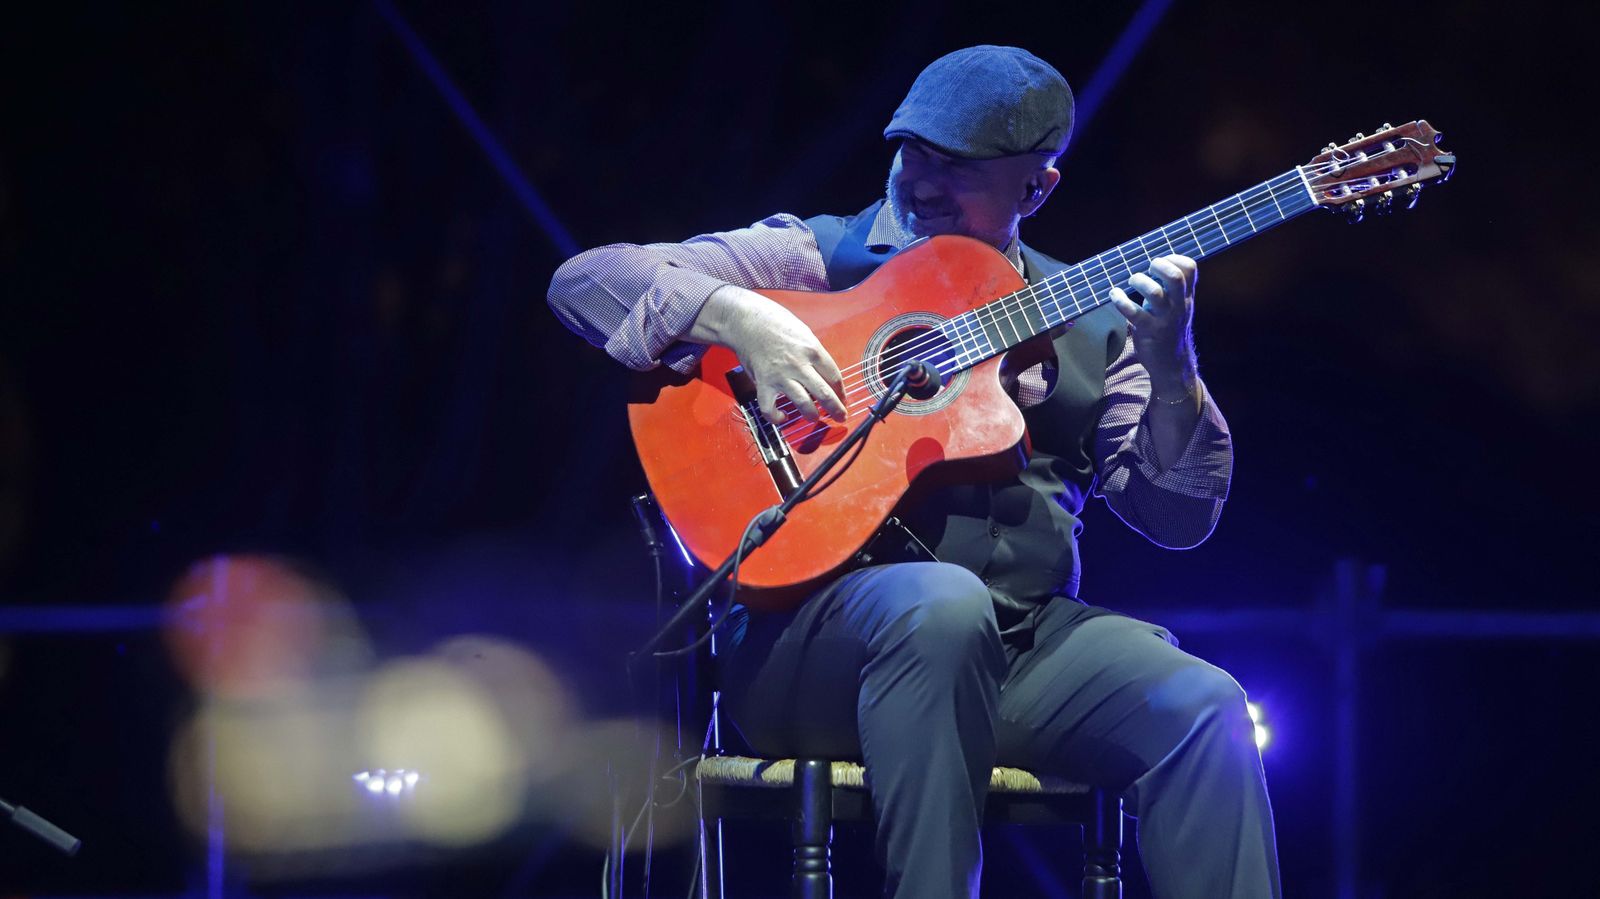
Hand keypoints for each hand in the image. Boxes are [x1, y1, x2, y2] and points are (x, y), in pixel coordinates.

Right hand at [694, 285, 846, 423]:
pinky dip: (776, 417)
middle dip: (836, 410)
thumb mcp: (803, 333)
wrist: (745, 320)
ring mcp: (781, 376)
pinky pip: (770, 408)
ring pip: (803, 404)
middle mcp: (800, 365)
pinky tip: (782, 417)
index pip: (834, 376)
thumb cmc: (774, 322)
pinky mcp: (763, 383)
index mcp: (813, 350)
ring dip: (812, 415)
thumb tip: (823, 372)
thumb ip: (813, 353)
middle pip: (825, 393)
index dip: (841, 392)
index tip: (842, 398)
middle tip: (840, 417)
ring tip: (814, 417)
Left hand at [1108, 255, 1199, 394]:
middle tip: (1147, 269)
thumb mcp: (1175, 307)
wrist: (1173, 365)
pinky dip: (1121, 301)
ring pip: (1155, 293)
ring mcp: (1165, 319)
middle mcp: (1178, 306)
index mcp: (1186, 297)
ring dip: (1139, 281)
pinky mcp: (1150, 332)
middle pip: (1176, 277)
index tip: (1161, 260)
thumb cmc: (1169, 330)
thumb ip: (1170, 289)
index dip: (1174, 258)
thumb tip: (1152, 263)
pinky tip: (1114, 295)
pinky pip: (1134, 313)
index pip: (1190, 268)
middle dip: (1159, 265)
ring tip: (1130, 282)